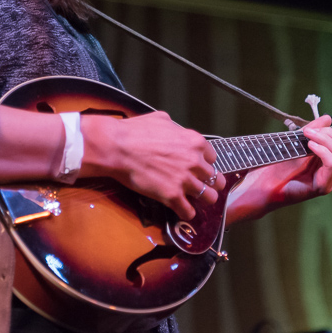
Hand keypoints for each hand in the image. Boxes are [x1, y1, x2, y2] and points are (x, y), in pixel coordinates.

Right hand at [81, 111, 225, 219]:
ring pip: (210, 197)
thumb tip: (175, 131)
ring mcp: (185, 180)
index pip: (212, 158)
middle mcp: (195, 161)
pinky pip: (189, 211)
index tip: (198, 167)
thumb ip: (175, 128)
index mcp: (194, 142)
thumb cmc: (134, 132)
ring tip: (196, 200)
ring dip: (203, 199)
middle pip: (215, 178)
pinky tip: (182, 211)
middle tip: (202, 185)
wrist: (117, 147)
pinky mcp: (172, 196)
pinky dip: (186, 213)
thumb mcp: (161, 119)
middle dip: (209, 182)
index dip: (205, 163)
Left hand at [226, 115, 331, 223]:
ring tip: (308, 138)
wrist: (262, 186)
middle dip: (331, 134)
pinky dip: (323, 151)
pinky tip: (310, 146)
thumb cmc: (277, 166)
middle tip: (310, 132)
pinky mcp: (322, 187)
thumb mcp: (297, 143)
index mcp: (330, 161)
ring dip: (326, 140)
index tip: (313, 128)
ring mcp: (330, 180)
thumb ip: (313, 131)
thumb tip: (327, 118)